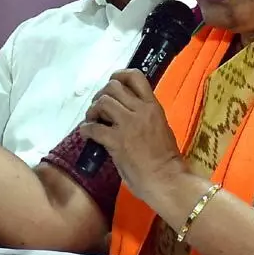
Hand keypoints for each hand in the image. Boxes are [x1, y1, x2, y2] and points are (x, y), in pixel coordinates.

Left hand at [80, 69, 185, 198]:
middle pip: (113, 87)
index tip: (112, 84)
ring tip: (93, 121)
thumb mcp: (159, 127)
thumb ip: (143, 116)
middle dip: (101, 95)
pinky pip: (93, 128)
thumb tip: (123, 115)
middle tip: (99, 109)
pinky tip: (87, 134)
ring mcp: (128, 125)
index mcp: (153, 106)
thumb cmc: (166, 158)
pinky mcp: (116, 141)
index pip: (135, 76)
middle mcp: (141, 110)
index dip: (119, 76)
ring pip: (102, 102)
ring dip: (93, 111)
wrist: (166, 178)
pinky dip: (86, 129)